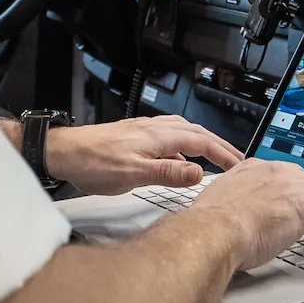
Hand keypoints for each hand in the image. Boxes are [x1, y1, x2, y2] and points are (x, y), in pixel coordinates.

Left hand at [44, 116, 243, 195]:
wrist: (64, 152)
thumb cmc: (94, 162)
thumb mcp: (133, 174)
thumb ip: (167, 173)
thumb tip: (199, 173)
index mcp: (159, 136)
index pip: (201, 142)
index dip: (223, 154)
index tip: (239, 166)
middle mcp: (155, 128)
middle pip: (196, 133)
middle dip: (218, 146)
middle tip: (235, 161)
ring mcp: (144, 131)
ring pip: (183, 132)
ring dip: (202, 143)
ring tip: (213, 157)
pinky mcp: (134, 137)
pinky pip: (168, 136)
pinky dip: (183, 145)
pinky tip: (178, 159)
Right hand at [186, 158, 303, 270]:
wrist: (212, 232)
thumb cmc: (208, 228)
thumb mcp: (217, 210)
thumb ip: (228, 209)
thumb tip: (225, 223)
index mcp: (253, 170)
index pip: (285, 177)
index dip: (294, 196)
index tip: (293, 211)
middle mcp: (276, 172)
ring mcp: (294, 186)